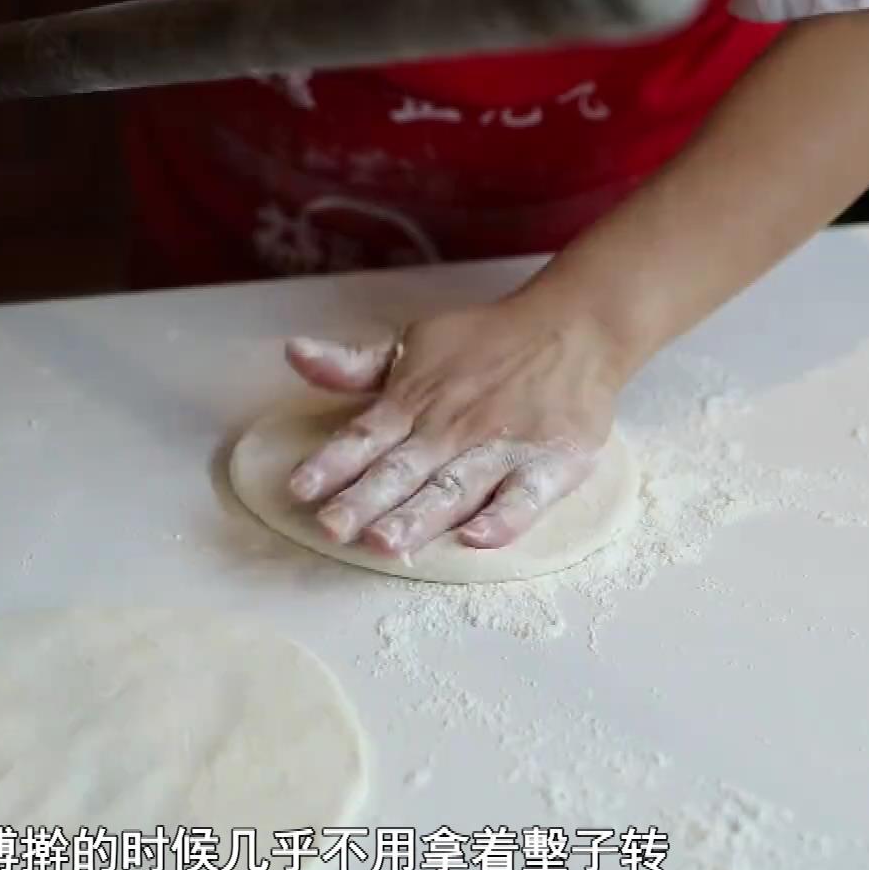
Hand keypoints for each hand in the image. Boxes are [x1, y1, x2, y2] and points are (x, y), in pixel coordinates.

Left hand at [283, 300, 626, 554]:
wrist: (574, 326)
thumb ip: (355, 365)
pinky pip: (524, 497)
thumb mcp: (413, 344)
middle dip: (366, 500)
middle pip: (403, 470)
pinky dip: (503, 519)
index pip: (365, 436)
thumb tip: (294, 352)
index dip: (332, 463)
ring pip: (454, 487)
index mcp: (415, 403)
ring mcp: (501, 448)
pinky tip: (476, 540)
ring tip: (386, 543)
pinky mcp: (548, 464)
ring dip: (419, 516)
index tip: (300, 489)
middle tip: (332, 529)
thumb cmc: (486, 343)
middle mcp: (452, 429)